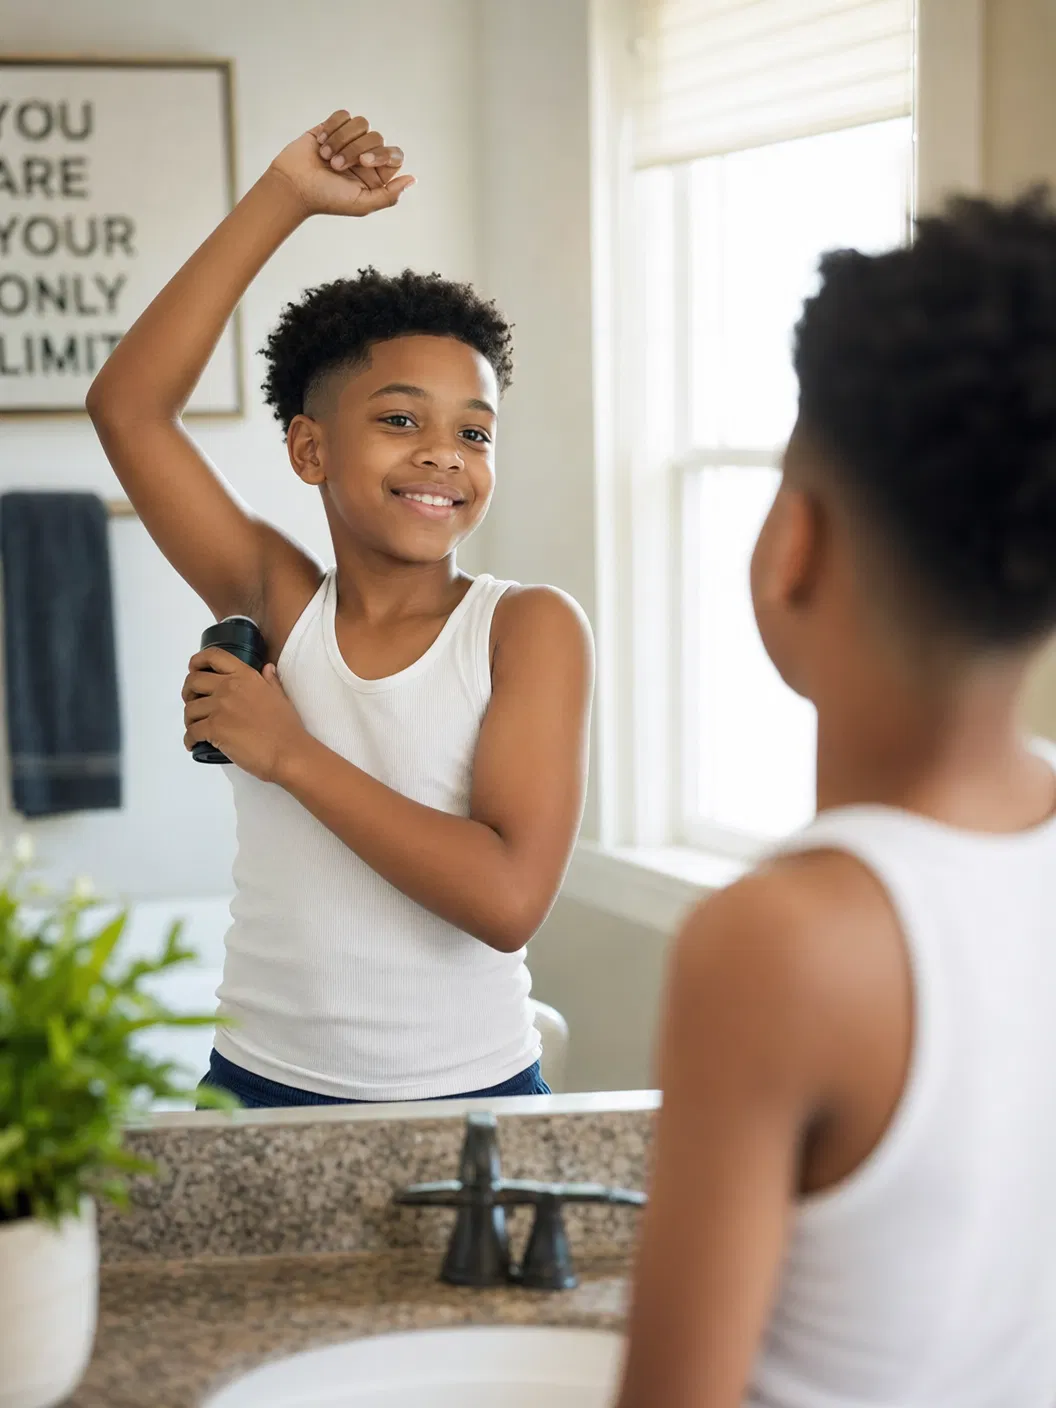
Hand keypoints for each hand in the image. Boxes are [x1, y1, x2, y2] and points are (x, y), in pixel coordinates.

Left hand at [182, 650, 306, 782]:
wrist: (289, 752)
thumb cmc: (287, 727)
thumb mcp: (280, 697)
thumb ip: (270, 681)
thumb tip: (268, 668)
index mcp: (245, 676)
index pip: (214, 656)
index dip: (197, 661)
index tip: (193, 669)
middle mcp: (229, 686)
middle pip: (194, 681)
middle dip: (188, 692)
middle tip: (193, 704)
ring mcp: (220, 707)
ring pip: (190, 709)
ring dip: (189, 719)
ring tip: (196, 728)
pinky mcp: (214, 728)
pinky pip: (191, 732)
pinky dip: (189, 739)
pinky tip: (194, 744)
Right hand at [268, 109, 414, 217]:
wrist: (293, 184)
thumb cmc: (326, 198)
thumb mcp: (362, 204)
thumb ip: (389, 196)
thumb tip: (412, 179)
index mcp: (376, 175)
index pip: (394, 154)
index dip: (381, 154)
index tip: (363, 162)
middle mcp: (365, 156)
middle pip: (376, 137)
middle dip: (354, 150)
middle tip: (336, 166)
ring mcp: (349, 140)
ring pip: (361, 123)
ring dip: (341, 140)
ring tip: (326, 157)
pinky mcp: (332, 127)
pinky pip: (343, 115)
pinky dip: (332, 128)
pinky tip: (321, 143)